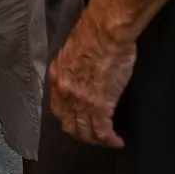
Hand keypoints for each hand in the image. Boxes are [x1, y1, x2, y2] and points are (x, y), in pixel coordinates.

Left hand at [49, 4, 134, 148]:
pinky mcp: (100, 106)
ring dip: (96, 140)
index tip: (79, 122)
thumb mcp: (72, 52)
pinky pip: (103, 132)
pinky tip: (117, 141)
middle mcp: (64, 92)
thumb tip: (82, 76)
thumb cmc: (94, 34)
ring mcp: (81, 101)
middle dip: (82, 134)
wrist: (105, 32)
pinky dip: (110, 140)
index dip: (69, 119)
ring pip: (85, 132)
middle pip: (70, 124)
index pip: (58, 108)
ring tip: (106, 140)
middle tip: (93, 136)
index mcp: (57, 76)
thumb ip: (73, 68)